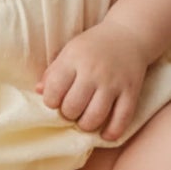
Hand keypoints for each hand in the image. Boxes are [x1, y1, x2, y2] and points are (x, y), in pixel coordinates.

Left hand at [35, 19, 155, 141]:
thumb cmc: (93, 46)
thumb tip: (39, 92)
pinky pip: (121, 119)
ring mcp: (114, 82)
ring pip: (95, 117)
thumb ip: (53, 72)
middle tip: (71, 111)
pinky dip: (112, 133)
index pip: (54, 90)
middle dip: (68, 114)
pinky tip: (105, 134)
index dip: (51, 102)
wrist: (128, 35)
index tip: (55, 101)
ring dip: (86, 125)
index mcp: (74, 59)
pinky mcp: (131, 91)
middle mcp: (93, 71)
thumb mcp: (69, 51)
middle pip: (73, 107)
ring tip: (85, 120)